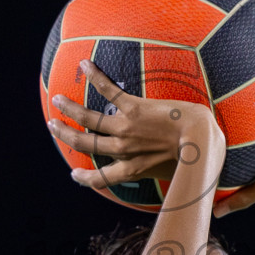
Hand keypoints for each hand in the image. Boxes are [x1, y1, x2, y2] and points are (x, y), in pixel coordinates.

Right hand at [48, 58, 221, 187]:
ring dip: (69, 108)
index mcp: (132, 170)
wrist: (201, 140)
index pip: (101, 179)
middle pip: (84, 144)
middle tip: (53, 125)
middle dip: (65, 135)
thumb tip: (180, 189)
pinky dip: (95, 76)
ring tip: (57, 99)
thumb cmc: (196, 160)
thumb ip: (166, 176)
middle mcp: (122, 150)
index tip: (74, 175)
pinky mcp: (134, 107)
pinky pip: (108, 90)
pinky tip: (85, 64)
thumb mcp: (175, 175)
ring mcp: (125, 128)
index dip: (85, 179)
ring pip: (87, 119)